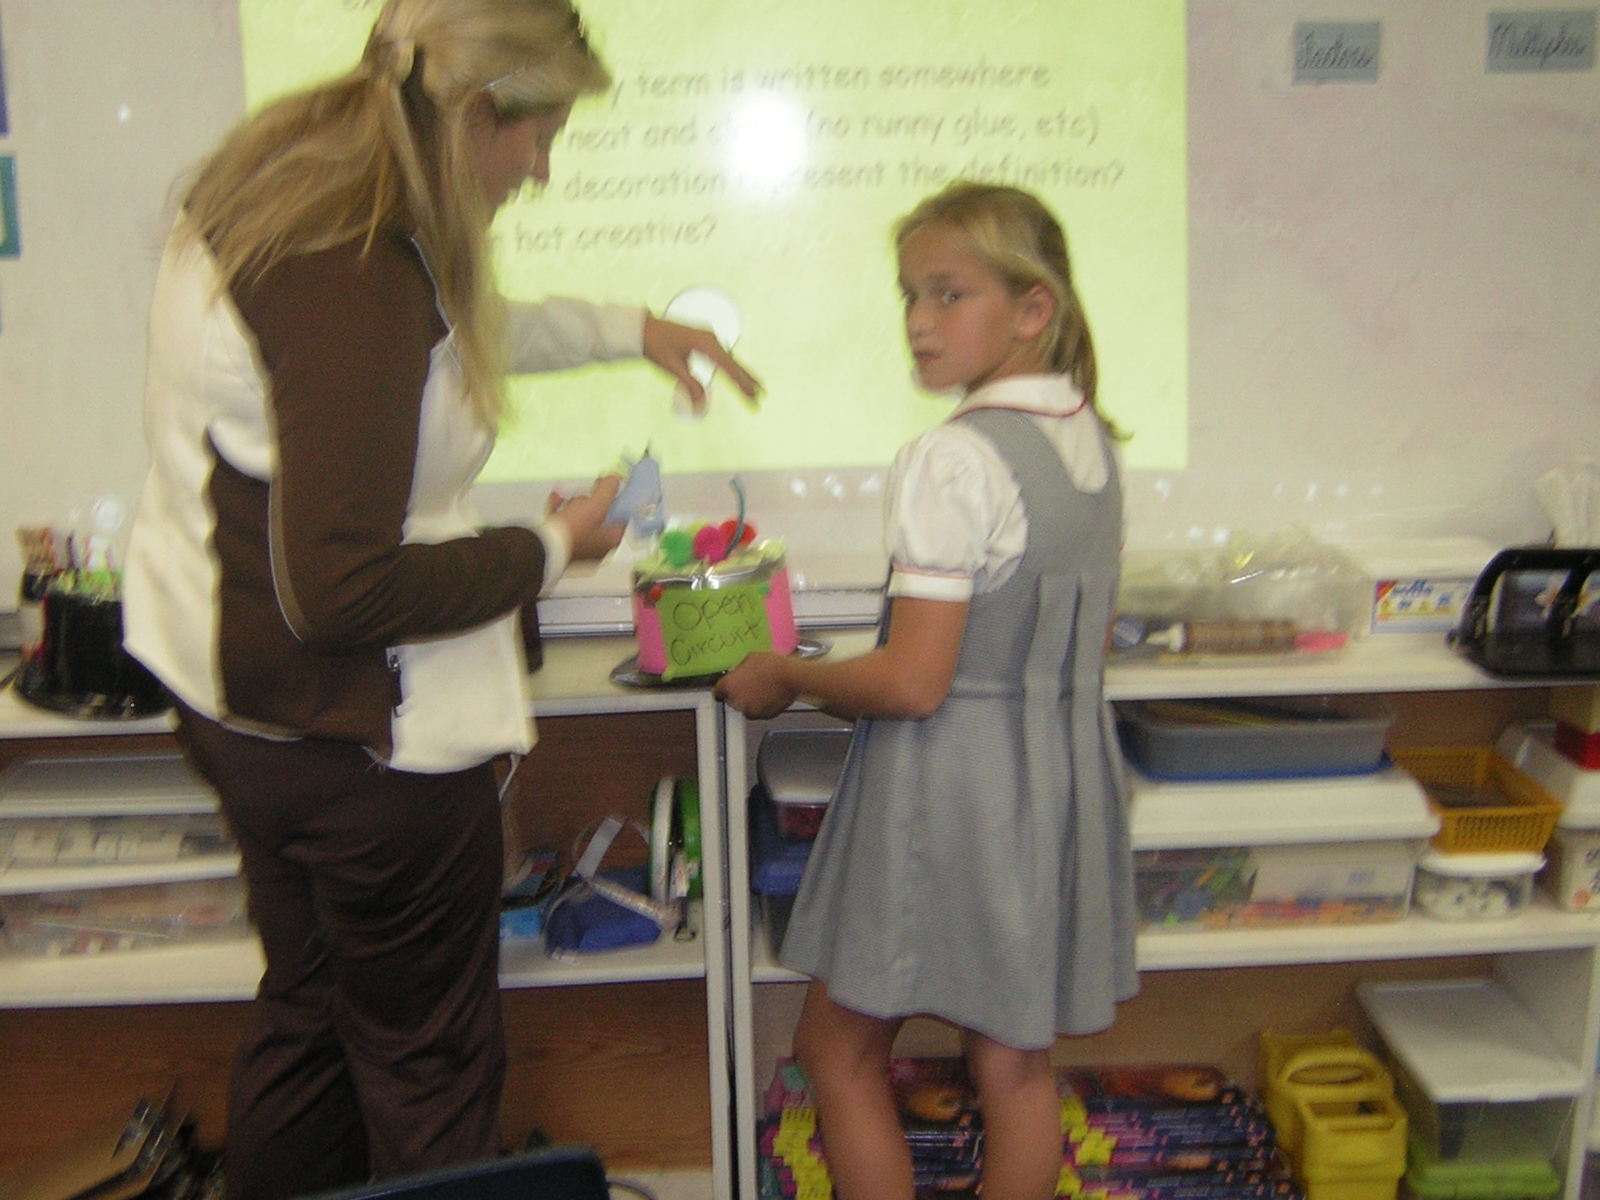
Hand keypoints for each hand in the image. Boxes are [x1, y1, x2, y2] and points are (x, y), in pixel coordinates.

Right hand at [546, 474, 624, 563]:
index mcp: (611, 540)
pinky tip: (556, 497)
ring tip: (567, 499)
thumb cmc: (576, 528)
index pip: (621, 517)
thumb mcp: (597, 505)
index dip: (617, 500)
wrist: (545, 547)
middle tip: (585, 494)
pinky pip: (564, 524)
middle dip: (590, 502)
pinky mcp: (561, 546)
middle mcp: (598, 547)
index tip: (608, 488)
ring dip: (574, 504)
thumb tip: (615, 478)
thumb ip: (608, 489)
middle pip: (600, 517)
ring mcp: (579, 548)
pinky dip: (560, 510)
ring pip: (581, 520)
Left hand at [642, 314, 762, 414]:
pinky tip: (736, 374)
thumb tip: (700, 408)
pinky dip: (731, 367)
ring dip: (741, 374)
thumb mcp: (673, 369)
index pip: (729, 368)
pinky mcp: (704, 339)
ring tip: (755, 387)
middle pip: (734, 363)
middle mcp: (710, 338)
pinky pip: (723, 355)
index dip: (742, 385)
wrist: (644, 328)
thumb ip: (689, 387)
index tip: (753, 396)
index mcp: (705, 344)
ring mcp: (708, 337)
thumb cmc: (656, 346)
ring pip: (730, 359)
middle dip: (747, 381)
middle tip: (760, 396)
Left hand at [713, 652, 798, 718]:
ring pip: (746, 707)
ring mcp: (750, 711)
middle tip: (750, 684)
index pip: (717, 692)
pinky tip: (769, 695)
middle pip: (732, 700)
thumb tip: (739, 672)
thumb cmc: (770, 664)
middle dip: (739, 694)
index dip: (723, 689)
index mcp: (729, 686)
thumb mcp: (750, 658)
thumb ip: (740, 669)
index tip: (726, 688)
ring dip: (750, 701)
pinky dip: (763, 706)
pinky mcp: (764, 716)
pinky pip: (760, 712)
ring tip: (762, 689)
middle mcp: (736, 701)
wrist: (790, 676)